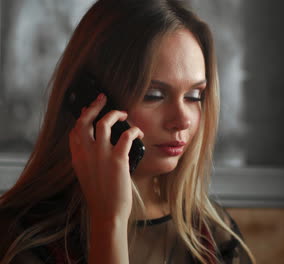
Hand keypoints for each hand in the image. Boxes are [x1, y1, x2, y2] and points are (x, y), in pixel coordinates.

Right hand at [69, 93, 143, 220]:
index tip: (88, 109)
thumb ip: (89, 159)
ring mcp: (101, 155)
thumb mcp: (87, 175)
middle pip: (85, 121)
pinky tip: (138, 132)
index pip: (75, 131)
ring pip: (104, 123)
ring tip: (124, 113)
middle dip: (94, 106)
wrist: (107, 212)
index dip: (81, 117)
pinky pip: (126, 136)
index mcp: (77, 157)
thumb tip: (98, 145)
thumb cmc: (100, 195)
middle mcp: (86, 153)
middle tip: (103, 98)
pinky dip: (134, 130)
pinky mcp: (117, 159)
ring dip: (115, 114)